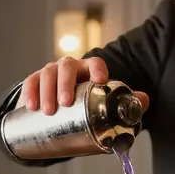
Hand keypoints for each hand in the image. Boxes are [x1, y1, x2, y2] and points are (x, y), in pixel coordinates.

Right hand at [20, 56, 148, 115]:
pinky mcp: (35, 81)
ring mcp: (51, 72)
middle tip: (65, 102)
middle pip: (66, 68)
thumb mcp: (105, 101)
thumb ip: (126, 101)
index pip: (94, 62)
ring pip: (47, 74)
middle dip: (65, 84)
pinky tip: (31, 106)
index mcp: (89, 70)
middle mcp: (70, 67)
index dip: (97, 69)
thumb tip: (144, 100)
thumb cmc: (87, 103)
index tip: (99, 81)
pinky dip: (30, 92)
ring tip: (48, 111)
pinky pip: (30, 82)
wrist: (62, 106)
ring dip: (46, 91)